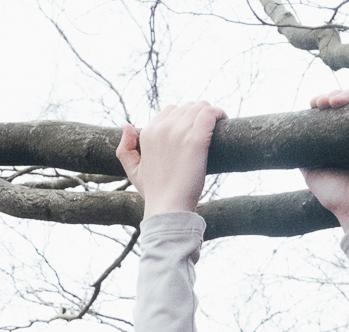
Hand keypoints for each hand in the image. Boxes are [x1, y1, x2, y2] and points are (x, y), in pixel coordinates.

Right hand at [116, 100, 227, 217]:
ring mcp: (179, 132)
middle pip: (187, 107)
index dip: (183, 118)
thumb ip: (125, 149)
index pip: (170, 110)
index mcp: (148, 133)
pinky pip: (210, 113)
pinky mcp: (196, 140)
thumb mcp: (133, 172)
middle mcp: (162, 128)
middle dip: (197, 115)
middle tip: (207, 129)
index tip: (192, 129)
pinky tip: (223, 120)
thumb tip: (127, 125)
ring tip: (217, 124)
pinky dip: (219, 113)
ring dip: (210, 113)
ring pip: (200, 107)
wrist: (168, 207)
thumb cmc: (154, 192)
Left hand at [300, 88, 348, 226]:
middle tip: (321, 103)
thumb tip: (293, 138)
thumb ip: (306, 155)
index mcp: (346, 143)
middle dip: (335, 96)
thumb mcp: (313, 174)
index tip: (313, 104)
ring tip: (333, 102)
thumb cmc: (338, 197)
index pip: (338, 113)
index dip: (326, 103)